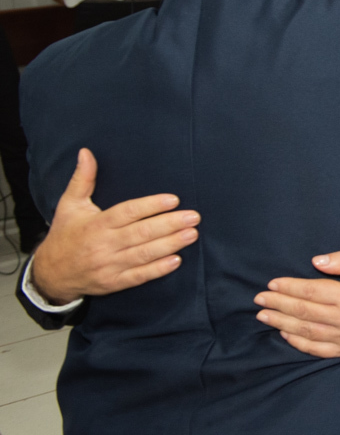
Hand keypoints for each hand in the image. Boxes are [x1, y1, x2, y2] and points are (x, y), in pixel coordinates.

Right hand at [30, 148, 199, 304]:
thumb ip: (83, 179)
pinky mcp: (114, 282)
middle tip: (193, 217)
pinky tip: (177, 260)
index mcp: (96, 224)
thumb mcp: (70, 205)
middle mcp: (103, 245)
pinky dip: (158, 270)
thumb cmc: (65, 234)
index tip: (173, 199)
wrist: (51, 273)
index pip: (127, 212)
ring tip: (192, 234)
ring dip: (170, 244)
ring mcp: (109, 265)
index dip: (151, 206)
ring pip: (144, 254)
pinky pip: (138, 276)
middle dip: (169, 224)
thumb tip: (86, 152)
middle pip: (141, 233)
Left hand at [256, 251, 339, 357]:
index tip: (272, 283)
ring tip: (264, 316)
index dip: (288, 287)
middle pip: (303, 312)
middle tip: (259, 299)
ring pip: (306, 332)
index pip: (311, 292)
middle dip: (278, 304)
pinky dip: (299, 343)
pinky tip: (286, 335)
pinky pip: (319, 349)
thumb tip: (315, 262)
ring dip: (282, 324)